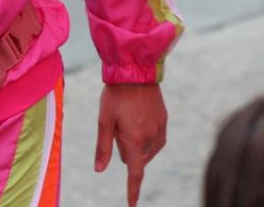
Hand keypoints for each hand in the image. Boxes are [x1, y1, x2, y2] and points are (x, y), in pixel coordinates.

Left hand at [95, 83, 166, 206]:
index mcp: (133, 139)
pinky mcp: (164, 120)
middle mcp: (149, 137)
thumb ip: (103, 147)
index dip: (132, 191)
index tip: (132, 205)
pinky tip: (138, 125)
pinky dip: (146, 138)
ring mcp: (159, 128)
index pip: (134, 173)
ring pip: (146, 149)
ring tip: (126, 121)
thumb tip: (99, 170)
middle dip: (125, 150)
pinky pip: (155, 139)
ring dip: (136, 144)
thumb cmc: (115, 95)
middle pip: (136, 157)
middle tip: (116, 126)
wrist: (135, 70)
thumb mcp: (104, 121)